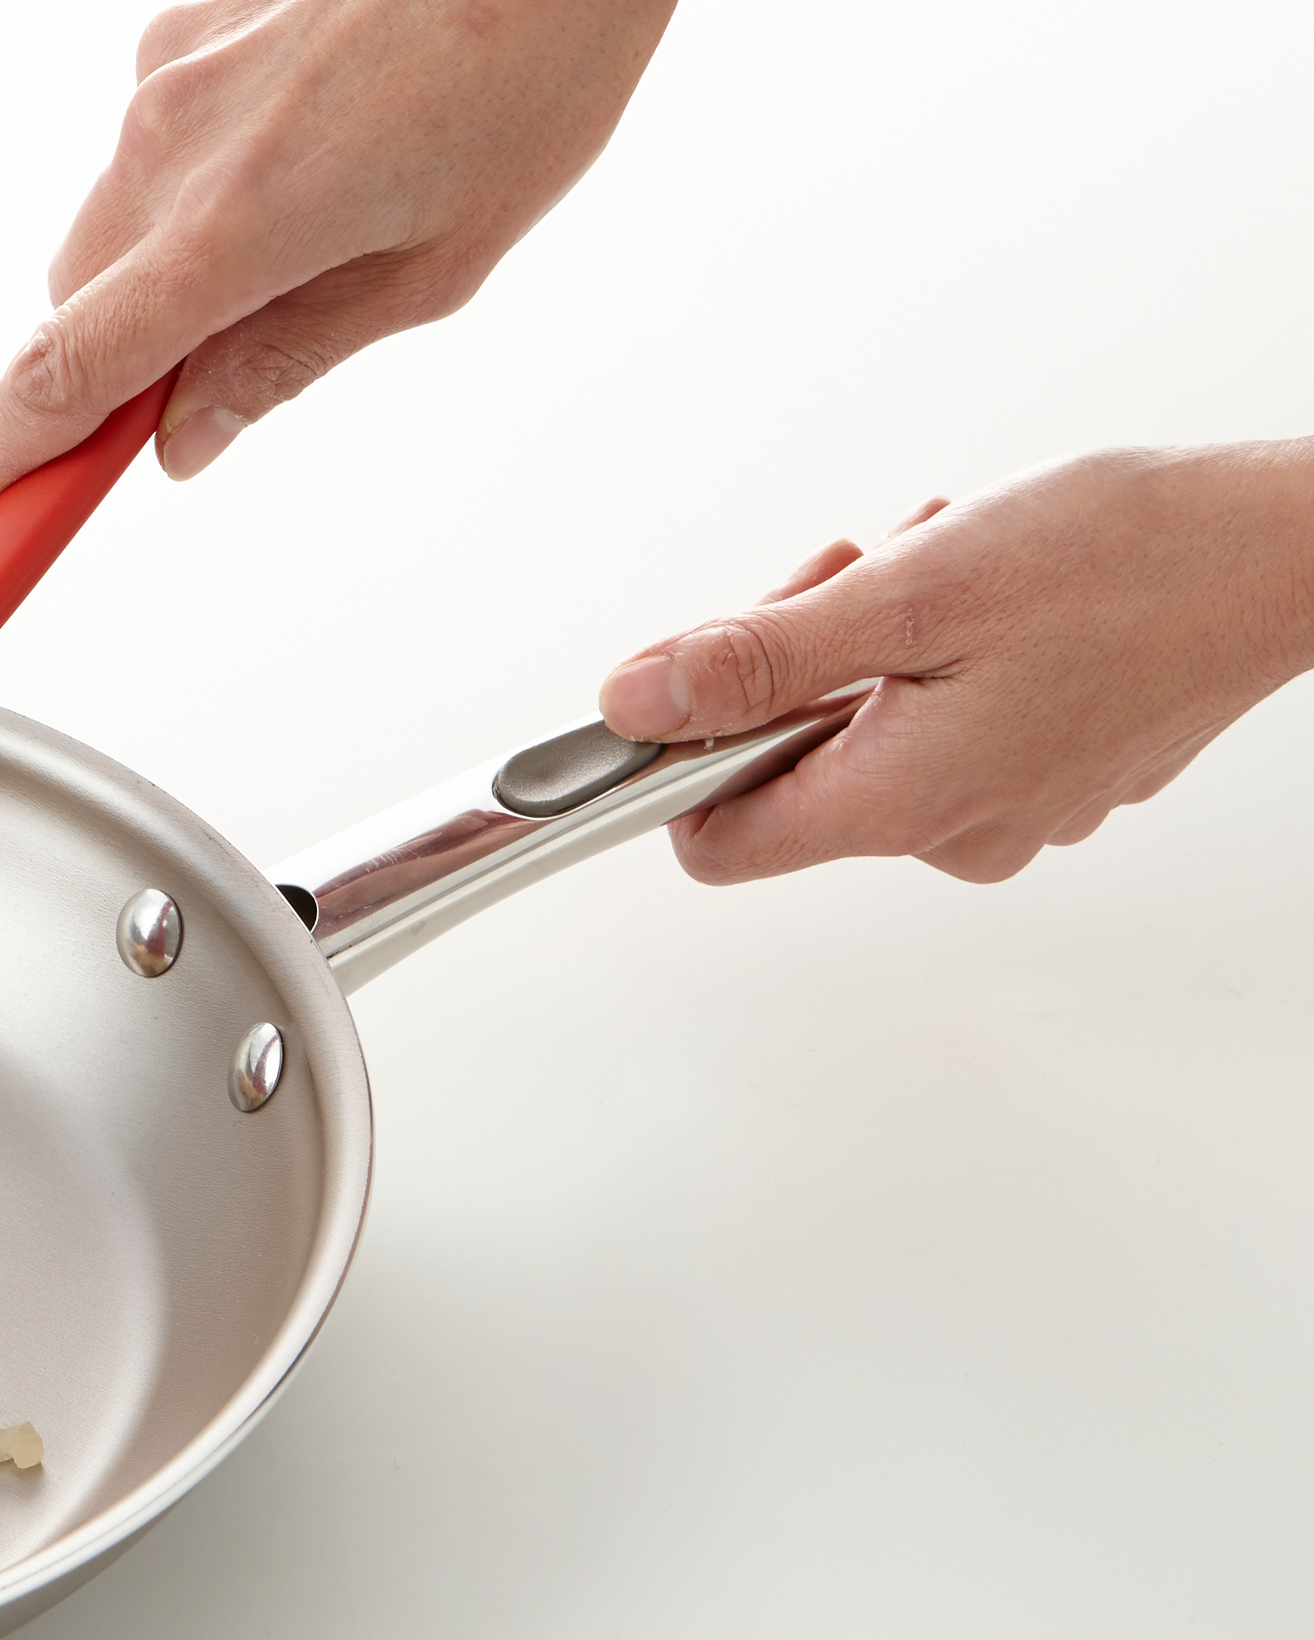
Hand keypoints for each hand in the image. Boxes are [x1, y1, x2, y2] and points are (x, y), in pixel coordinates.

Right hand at [0, 0, 677, 531]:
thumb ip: (285, 360)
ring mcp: (165, 74)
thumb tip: (183, 440)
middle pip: (75, 306)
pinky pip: (153, 143)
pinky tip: (312, 143)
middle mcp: (171, 144)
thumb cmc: (524, 77)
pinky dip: (200, 179)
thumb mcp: (430, 268)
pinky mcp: (178, 25)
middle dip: (114, 365)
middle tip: (198, 395)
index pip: (65, 371)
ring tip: (319, 225)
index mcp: (235, 227)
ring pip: (113, 225)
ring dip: (166, 268)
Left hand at [597, 441, 1313, 883]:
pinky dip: (937, 648)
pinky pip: (937, 717)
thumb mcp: (912, 593)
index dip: (677, 759)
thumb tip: (638, 700)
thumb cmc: (1135, 562)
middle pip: (787, 767)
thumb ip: (760, 657)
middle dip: (796, 656)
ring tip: (943, 567)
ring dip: (872, 637)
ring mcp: (1008, 806)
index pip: (715, 842)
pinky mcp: (1047, 770)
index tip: (687, 677)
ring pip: (863, 726)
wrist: (1289, 551)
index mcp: (903, 804)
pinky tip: (992, 596)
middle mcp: (952, 831)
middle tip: (860, 573)